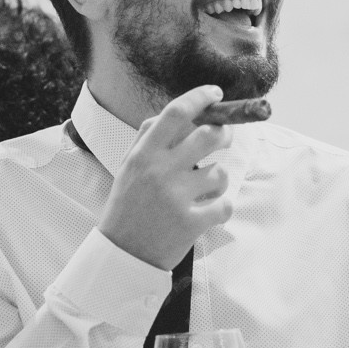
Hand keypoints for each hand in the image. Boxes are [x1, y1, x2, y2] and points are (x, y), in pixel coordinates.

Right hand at [100, 86, 235, 269]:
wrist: (123, 254)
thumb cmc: (128, 205)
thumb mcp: (129, 166)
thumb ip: (149, 137)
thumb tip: (179, 111)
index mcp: (144, 155)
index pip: (176, 113)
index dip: (200, 98)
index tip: (216, 93)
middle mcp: (161, 172)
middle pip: (209, 135)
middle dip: (224, 133)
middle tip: (224, 138)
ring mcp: (177, 198)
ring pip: (221, 173)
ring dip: (219, 178)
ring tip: (204, 189)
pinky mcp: (192, 223)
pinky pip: (225, 204)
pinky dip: (222, 207)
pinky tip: (209, 211)